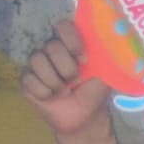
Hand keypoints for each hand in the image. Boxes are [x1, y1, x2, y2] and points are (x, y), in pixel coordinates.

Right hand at [20, 25, 115, 141]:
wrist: (83, 117)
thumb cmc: (93, 92)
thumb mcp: (106, 75)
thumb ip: (108, 57)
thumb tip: (116, 38)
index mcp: (71, 45)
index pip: (64, 26)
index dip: (72, 40)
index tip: (83, 59)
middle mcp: (52, 50)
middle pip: (52, 46)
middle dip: (67, 68)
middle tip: (75, 80)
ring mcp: (37, 64)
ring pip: (37, 61)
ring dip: (55, 81)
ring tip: (64, 91)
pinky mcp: (26, 79)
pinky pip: (29, 79)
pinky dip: (44, 92)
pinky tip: (51, 97)